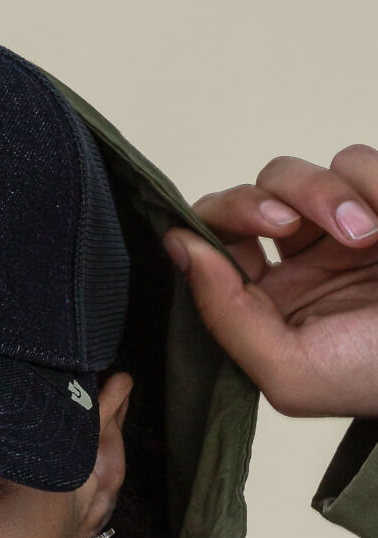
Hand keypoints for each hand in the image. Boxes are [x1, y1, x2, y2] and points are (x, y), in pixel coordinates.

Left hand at [163, 145, 377, 417]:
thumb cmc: (375, 376)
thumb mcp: (289, 373)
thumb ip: (225, 316)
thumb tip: (180, 248)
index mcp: (268, 305)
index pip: (213, 245)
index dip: (213, 226)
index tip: (232, 235)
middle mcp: (300, 263)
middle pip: (247, 198)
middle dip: (258, 200)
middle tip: (284, 221)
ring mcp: (344, 226)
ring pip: (298, 173)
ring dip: (325, 194)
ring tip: (364, 236)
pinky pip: (357, 161)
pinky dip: (369, 184)